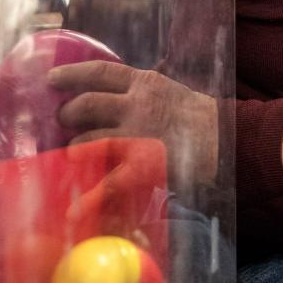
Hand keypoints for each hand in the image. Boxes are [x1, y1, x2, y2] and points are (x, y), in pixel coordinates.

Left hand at [48, 60, 217, 189]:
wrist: (232, 143)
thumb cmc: (203, 120)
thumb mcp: (172, 92)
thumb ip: (144, 91)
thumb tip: (117, 91)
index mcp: (145, 84)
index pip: (100, 72)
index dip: (71, 74)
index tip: (51, 79)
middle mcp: (136, 106)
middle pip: (87, 104)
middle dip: (68, 114)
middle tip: (62, 122)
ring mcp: (137, 136)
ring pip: (89, 140)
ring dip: (74, 149)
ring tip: (70, 156)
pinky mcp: (142, 167)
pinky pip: (107, 183)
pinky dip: (88, 198)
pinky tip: (74, 210)